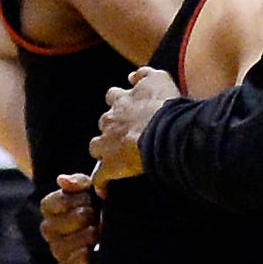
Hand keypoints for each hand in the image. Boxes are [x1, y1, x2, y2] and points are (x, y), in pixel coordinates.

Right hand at [40, 174, 99, 263]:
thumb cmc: (105, 205)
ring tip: (100, 232)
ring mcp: (59, 250)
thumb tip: (61, 180)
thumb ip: (79, 182)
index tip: (89, 199)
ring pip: (59, 247)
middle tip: (96, 216)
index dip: (69, 201)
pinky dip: (80, 259)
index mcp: (53, 210)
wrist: (128, 230)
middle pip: (52, 226)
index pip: (48, 205)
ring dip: (83, 238)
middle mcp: (51, 231)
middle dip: (79, 218)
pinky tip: (94, 250)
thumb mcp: (95, 189)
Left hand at [89, 67, 181, 192]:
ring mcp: (107, 144)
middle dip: (112, 127)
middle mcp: (111, 120)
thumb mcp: (159, 78)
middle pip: (104, 122)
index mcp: (122, 100)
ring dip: (104, 152)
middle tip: (127, 134)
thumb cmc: (166, 105)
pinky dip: (102, 183)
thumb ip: (145, 73)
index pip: (114, 97)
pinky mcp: (110, 166)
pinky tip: (106, 190)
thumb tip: (133, 74)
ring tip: (116, 160)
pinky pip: (101, 178)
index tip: (129, 108)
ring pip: (97, 148)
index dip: (120, 103)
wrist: (164, 130)